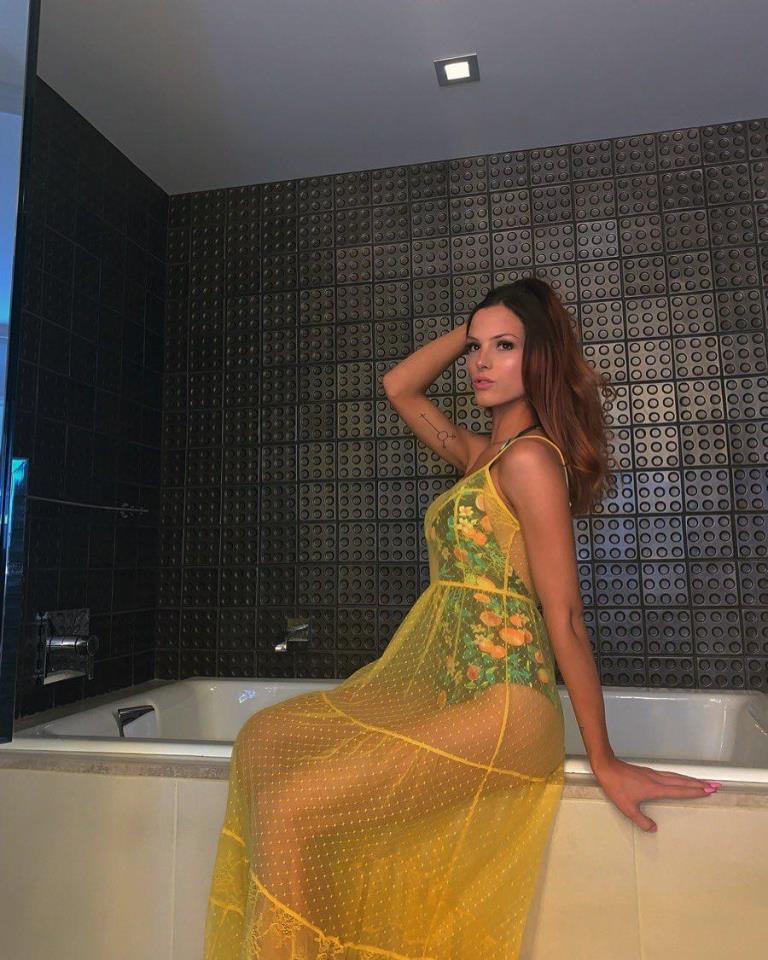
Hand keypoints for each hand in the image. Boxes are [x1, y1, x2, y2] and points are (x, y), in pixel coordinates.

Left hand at [590, 757, 720, 832]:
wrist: (606, 767)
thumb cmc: (616, 787)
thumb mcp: (627, 808)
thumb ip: (641, 820)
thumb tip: (654, 829)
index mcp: (656, 788)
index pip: (680, 791)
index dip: (695, 791)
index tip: (709, 790)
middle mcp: (658, 780)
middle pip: (683, 782)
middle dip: (699, 784)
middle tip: (715, 785)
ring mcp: (653, 774)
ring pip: (677, 777)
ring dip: (691, 780)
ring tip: (704, 782)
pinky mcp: (648, 772)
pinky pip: (670, 775)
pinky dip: (680, 777)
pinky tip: (680, 779)